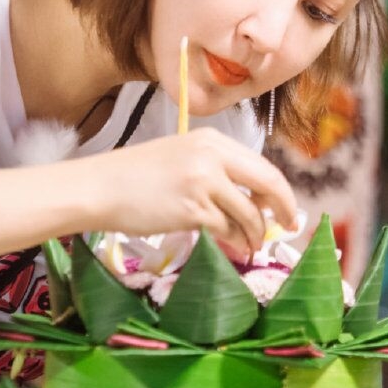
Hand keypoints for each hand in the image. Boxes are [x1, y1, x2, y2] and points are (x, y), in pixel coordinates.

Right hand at [96, 128, 297, 260]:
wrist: (100, 187)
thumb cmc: (135, 176)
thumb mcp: (181, 157)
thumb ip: (216, 170)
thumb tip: (252, 199)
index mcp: (212, 140)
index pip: (263, 166)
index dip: (282, 192)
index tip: (287, 210)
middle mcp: (212, 157)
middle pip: (267, 185)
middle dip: (282, 210)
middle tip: (285, 228)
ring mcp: (203, 183)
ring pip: (248, 213)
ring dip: (254, 234)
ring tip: (250, 246)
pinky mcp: (193, 210)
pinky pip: (227, 229)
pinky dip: (233, 241)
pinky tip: (231, 247)